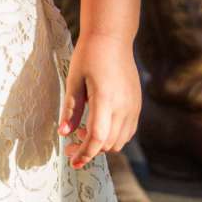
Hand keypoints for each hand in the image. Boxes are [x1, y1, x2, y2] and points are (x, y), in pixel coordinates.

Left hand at [60, 32, 141, 168]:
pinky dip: (114, 137)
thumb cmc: (89, 55)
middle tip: (71, 147)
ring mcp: (133, 106)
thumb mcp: (74, 81)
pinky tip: (100, 127)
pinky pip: (128, 131)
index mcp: (105, 99)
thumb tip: (64, 134)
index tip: (73, 162)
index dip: (84, 154)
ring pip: (120, 141)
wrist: (113, 38)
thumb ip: (71, 109)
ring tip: (84, 133)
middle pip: (108, 144)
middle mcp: (123, 106)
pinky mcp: (136, 104)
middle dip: (89, 151)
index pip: (97, 138)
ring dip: (102, 145)